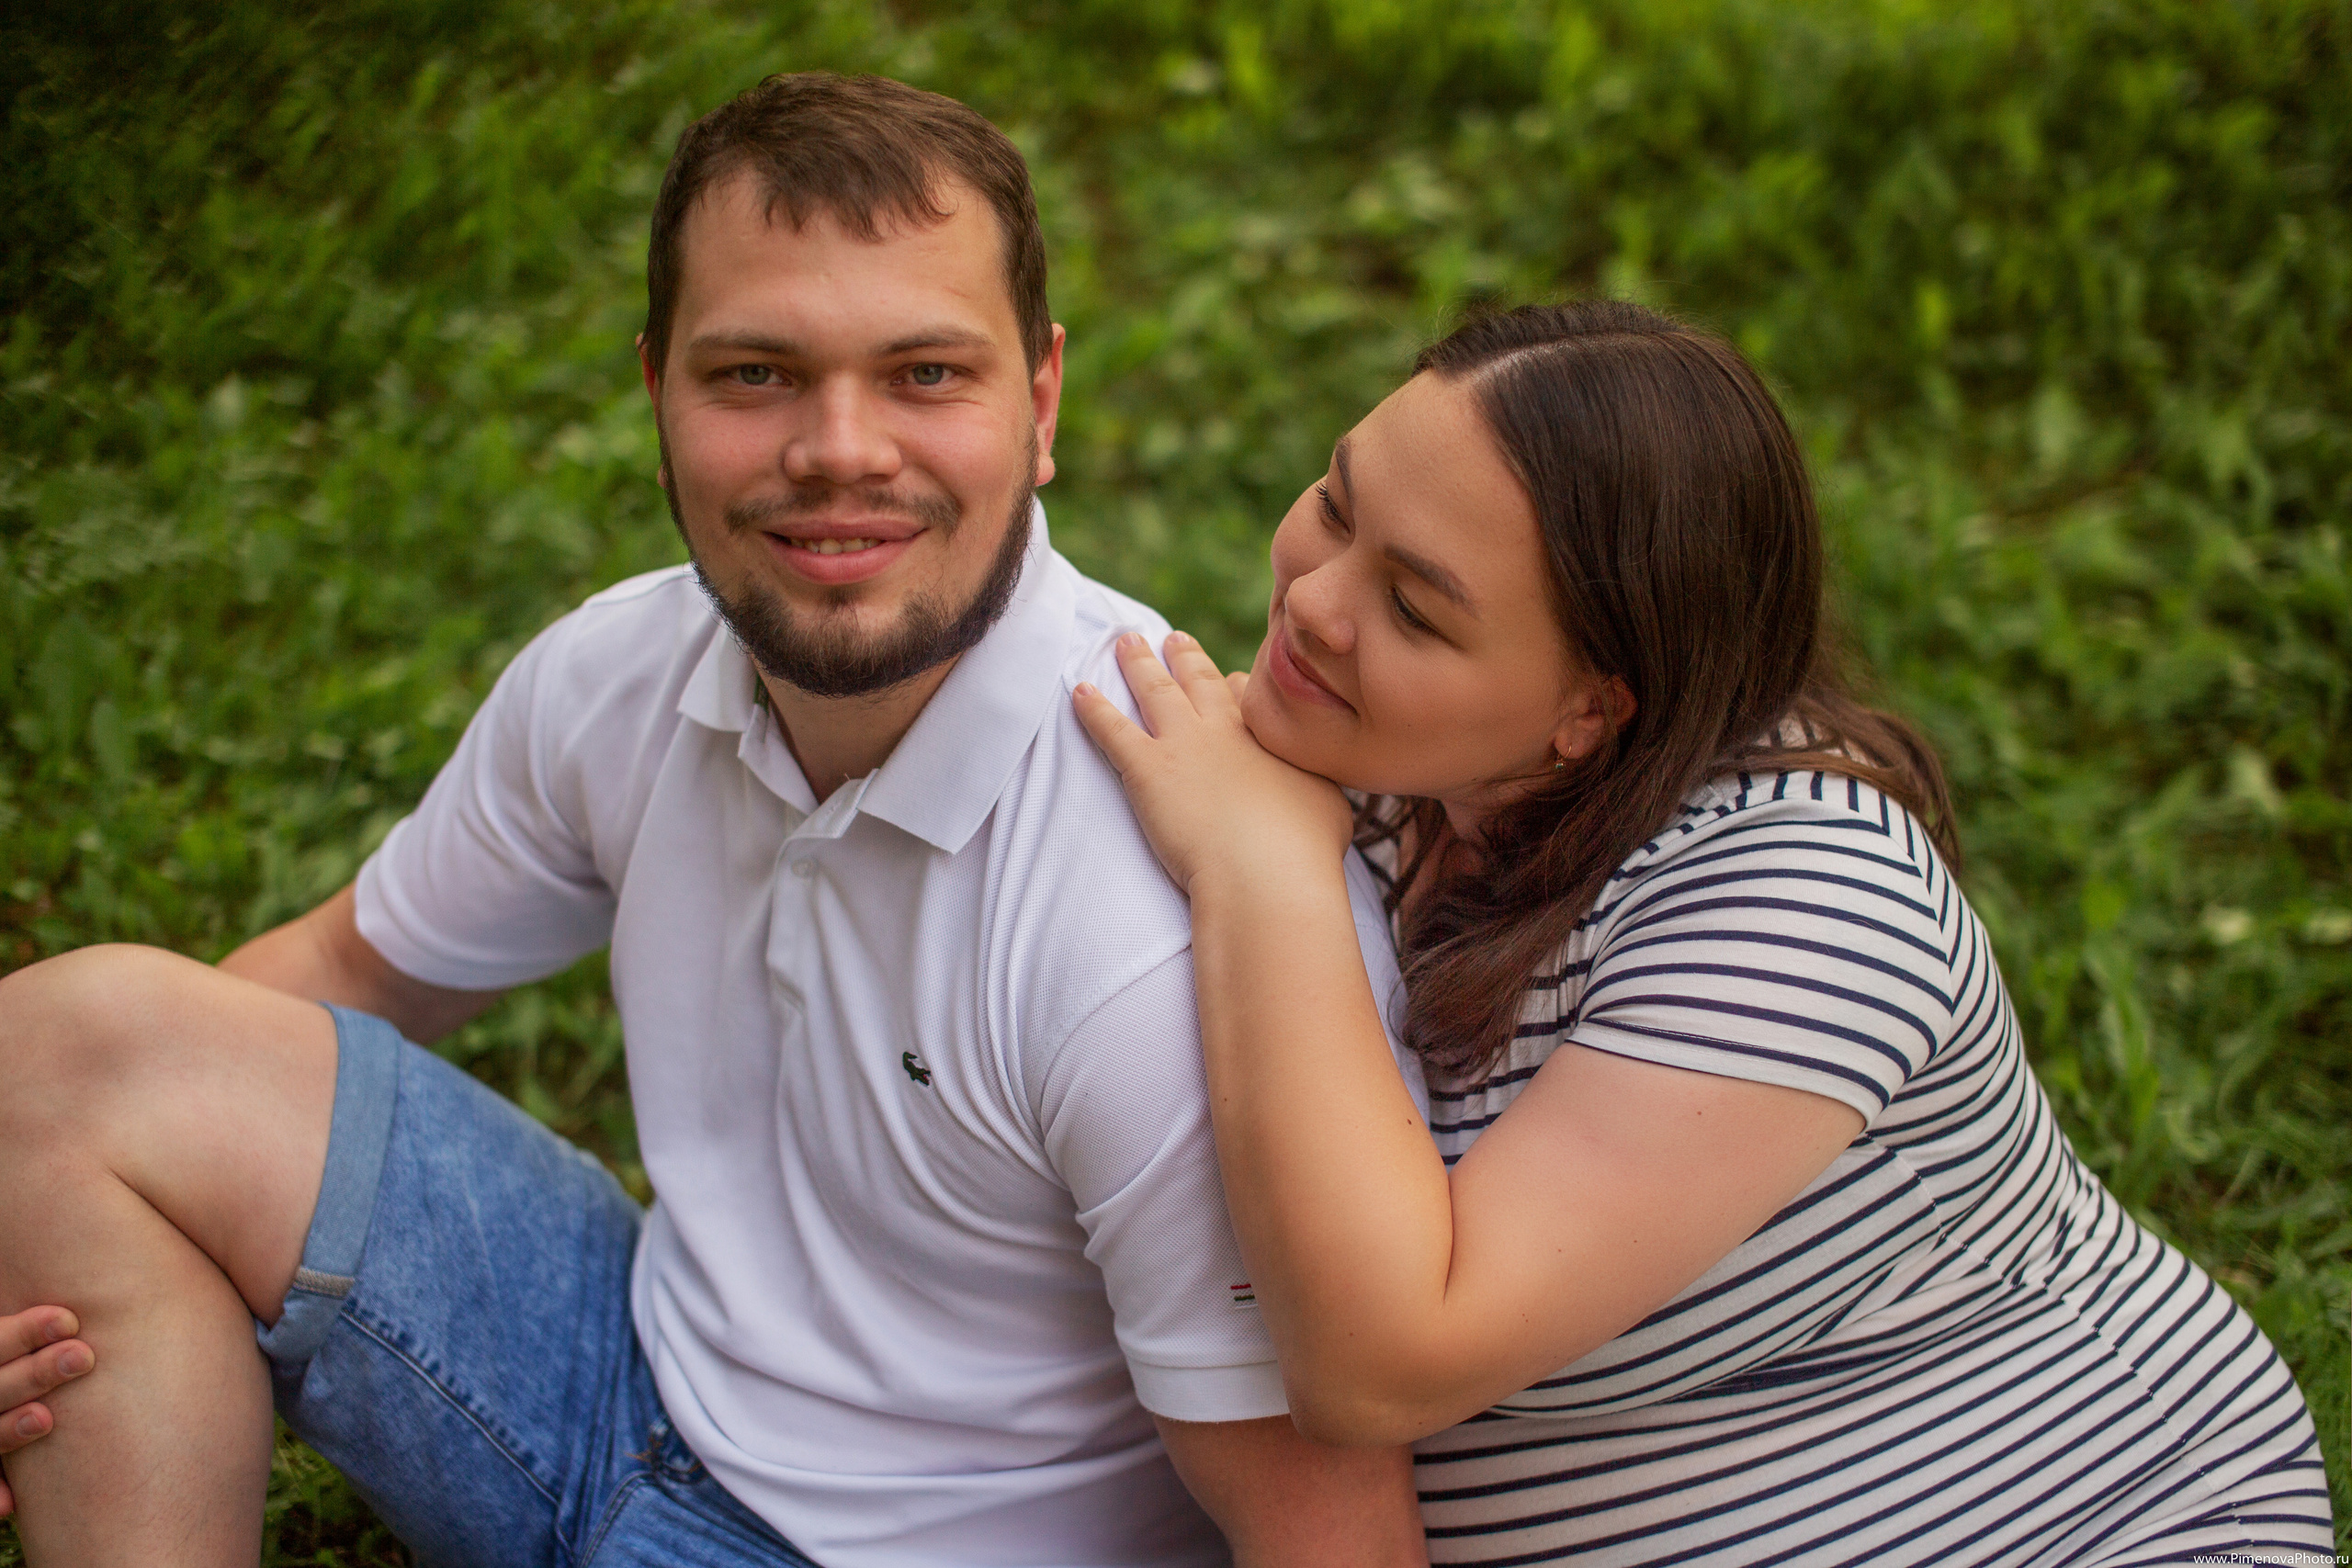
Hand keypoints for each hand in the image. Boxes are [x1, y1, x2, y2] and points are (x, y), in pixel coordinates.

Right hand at [0, 1305, 94, 1516]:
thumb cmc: (39, 1349)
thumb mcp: (30, 1328)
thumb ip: (58, 1327)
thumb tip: (115, 1275)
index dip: (23, 1331)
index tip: (71, 1319)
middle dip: (31, 1372)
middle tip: (84, 1356)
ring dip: (8, 1428)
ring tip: (46, 1418)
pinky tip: (10, 1505)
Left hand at [1075, 631, 1353, 896]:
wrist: (1266, 872)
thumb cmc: (1304, 850)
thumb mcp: (1330, 808)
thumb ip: (1320, 787)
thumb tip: (1321, 790)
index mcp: (1266, 736)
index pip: (1246, 695)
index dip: (1233, 685)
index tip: (1227, 678)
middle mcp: (1223, 729)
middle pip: (1199, 680)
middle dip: (1184, 657)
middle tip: (1173, 638)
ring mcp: (1183, 745)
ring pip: (1154, 691)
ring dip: (1137, 664)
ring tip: (1125, 642)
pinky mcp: (1148, 770)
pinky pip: (1112, 731)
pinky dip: (1092, 710)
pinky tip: (1078, 691)